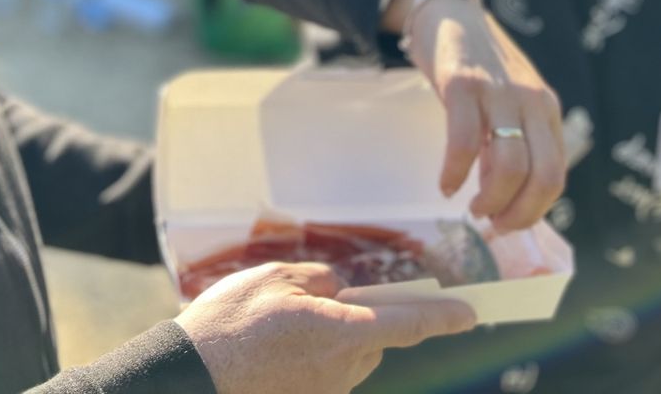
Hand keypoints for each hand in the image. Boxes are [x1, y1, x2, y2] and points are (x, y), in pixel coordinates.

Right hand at [176, 262, 476, 393]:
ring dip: (334, 337)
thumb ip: (320, 279)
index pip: (407, 324)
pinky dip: (313, 355)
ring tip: (283, 326)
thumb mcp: (276, 278)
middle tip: (320, 301)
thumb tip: (338, 292)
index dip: (443, 318)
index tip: (471, 315)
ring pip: (350, 356)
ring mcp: (324, 392)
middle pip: (375, 338)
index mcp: (340, 332)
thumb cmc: (229, 322)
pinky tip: (276, 347)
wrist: (189, 377)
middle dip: (362, 318)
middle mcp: (341, 369)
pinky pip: (326, 372)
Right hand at [393, 0, 565, 231]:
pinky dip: (455, 173)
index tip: (507, 223)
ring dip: (491, 200)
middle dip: (518, 213)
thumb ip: (512, 141)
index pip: (556, 175)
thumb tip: (504, 196)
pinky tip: (446, 184)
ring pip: (511, 165)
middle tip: (491, 223)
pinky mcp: (463, 84)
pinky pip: (465, 142)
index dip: (534, 210)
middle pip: (543, 175)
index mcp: (547, 110)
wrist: (450, 11)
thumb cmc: (479, 66)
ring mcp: (499, 92)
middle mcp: (532, 101)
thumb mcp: (509, 102)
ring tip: (471, 208)